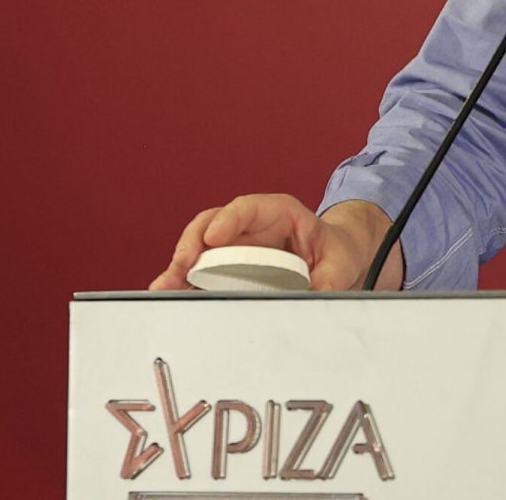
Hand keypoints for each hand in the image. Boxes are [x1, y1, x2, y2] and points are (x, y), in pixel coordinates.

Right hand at [148, 195, 401, 291]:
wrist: (338, 260)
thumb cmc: (338, 253)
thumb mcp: (341, 263)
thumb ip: (328, 280)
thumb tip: (312, 298)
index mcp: (281, 214)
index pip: (249, 207)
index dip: (228, 219)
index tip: (214, 237)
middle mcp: (252, 226)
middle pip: (213, 225)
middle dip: (193, 244)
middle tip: (181, 266)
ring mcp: (237, 246)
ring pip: (200, 248)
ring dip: (180, 267)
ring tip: (164, 287)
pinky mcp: (229, 268)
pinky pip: (203, 271)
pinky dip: (186, 283)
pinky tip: (171, 297)